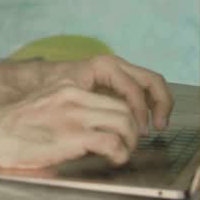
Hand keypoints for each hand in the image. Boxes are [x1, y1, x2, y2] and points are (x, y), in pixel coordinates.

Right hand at [0, 82, 139, 169]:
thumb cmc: (11, 129)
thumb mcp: (44, 107)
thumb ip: (67, 110)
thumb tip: (89, 127)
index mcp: (68, 88)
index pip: (112, 96)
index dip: (125, 115)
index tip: (124, 131)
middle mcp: (74, 97)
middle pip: (124, 108)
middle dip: (133, 130)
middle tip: (127, 145)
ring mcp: (74, 116)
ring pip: (125, 122)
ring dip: (130, 142)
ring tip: (122, 154)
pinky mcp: (72, 136)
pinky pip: (113, 142)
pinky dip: (120, 154)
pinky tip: (113, 160)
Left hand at [46, 55, 172, 132]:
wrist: (39, 81)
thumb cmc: (51, 90)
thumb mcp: (67, 98)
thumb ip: (88, 108)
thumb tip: (108, 131)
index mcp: (104, 66)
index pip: (133, 88)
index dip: (139, 112)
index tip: (138, 132)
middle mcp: (116, 66)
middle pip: (152, 80)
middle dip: (160, 104)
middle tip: (160, 127)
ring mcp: (121, 73)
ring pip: (152, 84)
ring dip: (159, 105)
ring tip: (158, 127)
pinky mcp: (121, 83)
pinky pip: (145, 91)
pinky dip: (151, 106)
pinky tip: (146, 124)